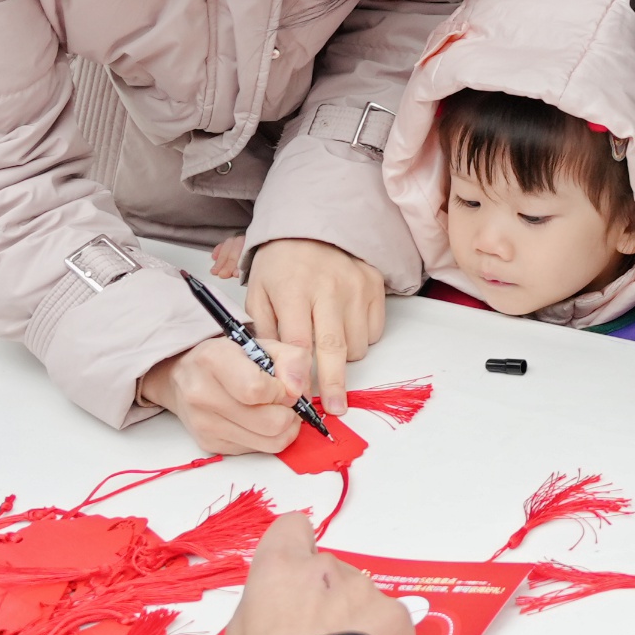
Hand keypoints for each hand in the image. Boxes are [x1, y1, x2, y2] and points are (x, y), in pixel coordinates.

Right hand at [138, 336, 297, 454]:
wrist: (185, 377)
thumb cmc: (228, 359)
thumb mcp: (262, 344)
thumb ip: (291, 359)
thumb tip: (298, 391)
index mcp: (213, 360)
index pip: (258, 390)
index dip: (282, 391)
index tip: (282, 385)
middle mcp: (202, 394)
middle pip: (270, 423)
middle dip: (289, 413)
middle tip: (284, 401)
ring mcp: (203, 424)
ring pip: (270, 443)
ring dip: (283, 428)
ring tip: (275, 410)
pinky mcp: (209, 444)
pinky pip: (257, 450)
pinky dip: (266, 437)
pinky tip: (257, 420)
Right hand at [219, 518, 415, 634]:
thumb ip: (264, 606)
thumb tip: (280, 610)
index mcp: (279, 568)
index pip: (292, 529)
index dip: (294, 552)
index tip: (294, 578)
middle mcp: (325, 568)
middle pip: (329, 572)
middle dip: (326, 599)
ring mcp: (365, 590)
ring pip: (361, 598)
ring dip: (354, 622)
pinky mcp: (397, 615)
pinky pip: (388, 621)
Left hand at [245, 234, 384, 412]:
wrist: (314, 225)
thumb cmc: (282, 264)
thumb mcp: (258, 292)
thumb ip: (264, 331)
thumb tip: (274, 372)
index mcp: (293, 289)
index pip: (298, 342)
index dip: (298, 374)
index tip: (298, 397)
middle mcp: (328, 288)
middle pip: (334, 348)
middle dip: (333, 383)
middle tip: (336, 408)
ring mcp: (356, 287)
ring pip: (356, 345)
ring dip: (342, 355)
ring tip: (326, 337)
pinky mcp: (376, 287)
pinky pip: (373, 332)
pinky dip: (359, 338)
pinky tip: (342, 322)